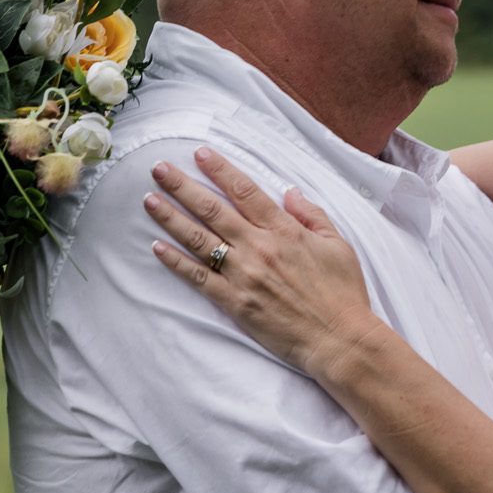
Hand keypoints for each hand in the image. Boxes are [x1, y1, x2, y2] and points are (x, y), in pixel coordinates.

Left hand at [146, 147, 382, 375]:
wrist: (339, 339)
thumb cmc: (343, 292)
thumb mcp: (338, 244)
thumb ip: (312, 214)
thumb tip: (289, 192)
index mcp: (284, 230)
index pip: (245, 191)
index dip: (220, 169)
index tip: (199, 153)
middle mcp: (259, 247)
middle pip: (212, 209)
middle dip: (182, 186)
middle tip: (159, 169)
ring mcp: (244, 275)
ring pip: (199, 240)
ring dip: (171, 218)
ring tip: (149, 200)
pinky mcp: (235, 302)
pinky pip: (199, 278)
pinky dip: (176, 263)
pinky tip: (157, 247)